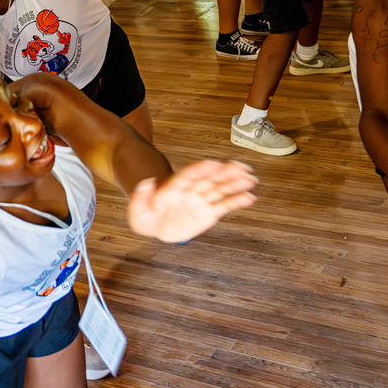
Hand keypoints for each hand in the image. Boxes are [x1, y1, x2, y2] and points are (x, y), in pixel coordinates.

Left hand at [126, 160, 254, 242]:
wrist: (157, 224)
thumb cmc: (147, 217)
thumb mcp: (137, 212)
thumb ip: (139, 197)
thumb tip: (146, 183)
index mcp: (172, 189)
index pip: (187, 176)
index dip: (200, 169)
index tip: (213, 163)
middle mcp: (190, 191)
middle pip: (208, 179)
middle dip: (224, 173)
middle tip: (240, 167)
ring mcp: (201, 200)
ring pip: (219, 190)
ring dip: (235, 184)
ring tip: (251, 179)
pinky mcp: (209, 212)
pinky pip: (224, 206)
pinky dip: (237, 201)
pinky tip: (249, 197)